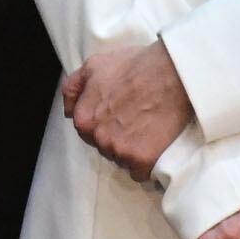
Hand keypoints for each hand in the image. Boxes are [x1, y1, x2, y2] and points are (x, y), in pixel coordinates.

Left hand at [59, 40, 192, 179]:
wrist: (172, 74)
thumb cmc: (135, 66)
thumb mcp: (94, 66)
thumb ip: (73, 88)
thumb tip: (66, 111)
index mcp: (84, 118)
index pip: (86, 132)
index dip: (102, 123)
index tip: (117, 116)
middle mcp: (99, 138)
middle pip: (103, 147)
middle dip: (115, 137)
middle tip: (134, 121)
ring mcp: (120, 151)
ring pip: (121, 160)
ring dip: (130, 151)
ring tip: (147, 131)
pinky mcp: (142, 161)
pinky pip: (139, 173)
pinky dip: (146, 165)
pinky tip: (155, 147)